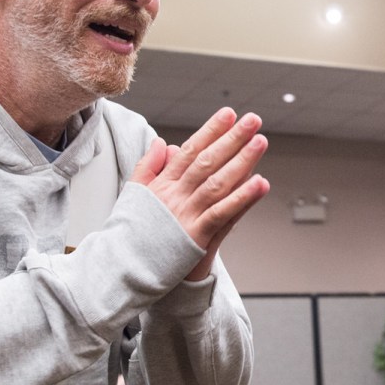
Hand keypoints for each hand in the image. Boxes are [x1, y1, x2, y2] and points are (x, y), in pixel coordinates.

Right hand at [131, 108, 268, 279]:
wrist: (124, 269)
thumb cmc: (134, 234)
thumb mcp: (135, 195)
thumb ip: (149, 167)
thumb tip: (162, 142)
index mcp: (163, 184)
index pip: (190, 150)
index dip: (211, 131)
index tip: (229, 114)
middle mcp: (175, 195)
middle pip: (207, 161)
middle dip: (232, 138)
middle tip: (253, 120)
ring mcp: (186, 215)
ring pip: (217, 182)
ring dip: (242, 161)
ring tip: (260, 142)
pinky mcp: (196, 236)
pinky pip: (223, 213)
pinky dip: (242, 198)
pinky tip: (260, 183)